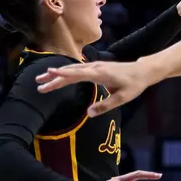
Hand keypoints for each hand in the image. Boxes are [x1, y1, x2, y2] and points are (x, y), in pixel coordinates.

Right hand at [37, 58, 155, 116]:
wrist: (142, 71)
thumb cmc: (134, 85)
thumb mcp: (122, 98)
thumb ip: (106, 106)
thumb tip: (89, 113)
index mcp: (99, 74)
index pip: (77, 74)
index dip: (62, 74)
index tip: (48, 73)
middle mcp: (94, 67)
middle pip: (70, 71)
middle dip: (53, 77)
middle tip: (38, 83)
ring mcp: (95, 66)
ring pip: (72, 69)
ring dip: (57, 74)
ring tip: (43, 79)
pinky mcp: (96, 67)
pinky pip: (77, 69)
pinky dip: (66, 72)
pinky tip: (58, 76)